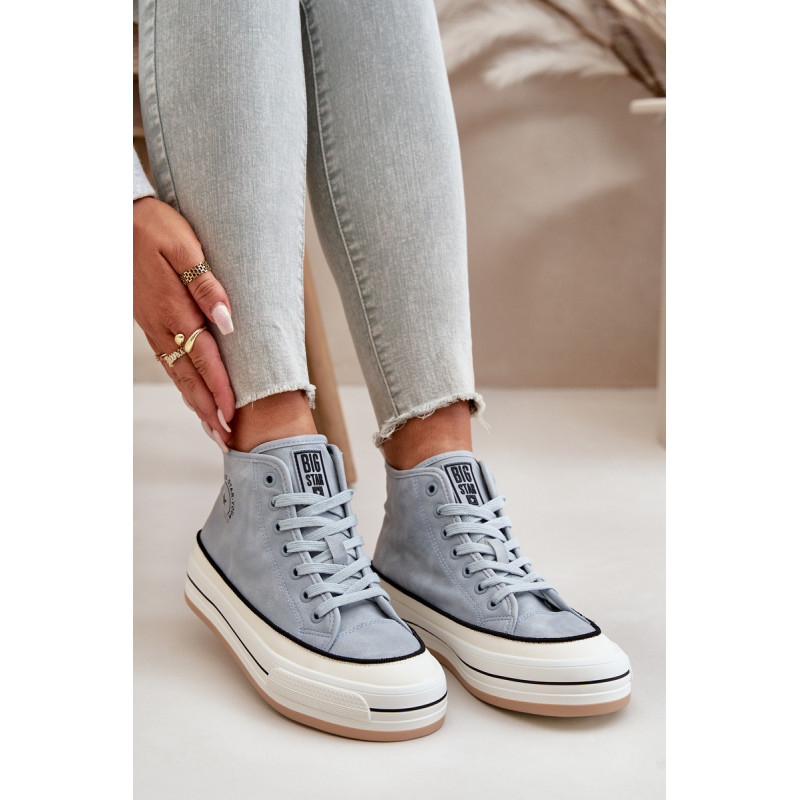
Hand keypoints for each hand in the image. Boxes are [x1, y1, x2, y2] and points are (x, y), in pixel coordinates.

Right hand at [134, 196, 234, 447]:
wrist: (121, 216)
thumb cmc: (157, 227)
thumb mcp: (185, 247)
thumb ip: (206, 285)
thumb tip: (228, 321)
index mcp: (175, 309)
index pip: (204, 358)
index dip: (219, 388)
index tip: (233, 414)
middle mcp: (163, 325)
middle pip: (189, 376)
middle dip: (208, 409)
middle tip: (225, 438)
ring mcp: (154, 326)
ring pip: (178, 373)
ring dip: (196, 403)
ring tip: (213, 428)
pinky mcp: (150, 322)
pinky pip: (169, 361)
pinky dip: (183, 383)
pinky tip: (192, 394)